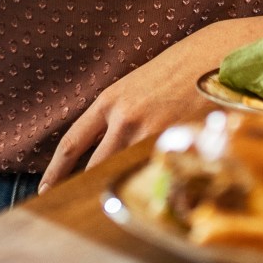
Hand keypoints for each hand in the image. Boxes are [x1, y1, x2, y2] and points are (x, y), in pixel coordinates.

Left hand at [38, 14, 262, 191]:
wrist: (216, 53)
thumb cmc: (179, 69)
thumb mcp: (140, 85)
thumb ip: (121, 115)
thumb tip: (108, 148)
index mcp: (110, 100)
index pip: (72, 143)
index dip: (56, 171)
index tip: (46, 189)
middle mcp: (125, 118)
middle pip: (96, 167)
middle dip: (88, 188)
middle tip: (80, 209)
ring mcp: (152, 132)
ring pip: (128, 173)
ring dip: (125, 189)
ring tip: (122, 204)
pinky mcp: (179, 141)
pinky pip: (159, 172)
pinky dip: (157, 185)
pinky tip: (160, 195)